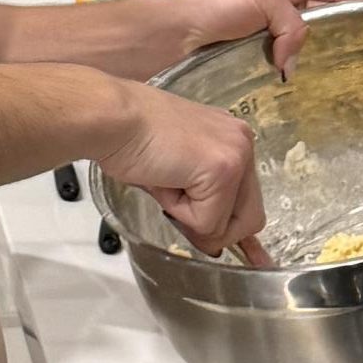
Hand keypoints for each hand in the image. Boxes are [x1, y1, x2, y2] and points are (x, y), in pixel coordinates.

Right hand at [98, 82, 263, 257]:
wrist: (112, 118)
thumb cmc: (130, 136)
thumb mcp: (178, 166)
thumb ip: (202, 195)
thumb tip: (214, 244)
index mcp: (232, 137)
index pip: (247, 199)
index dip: (225, 222)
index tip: (218, 237)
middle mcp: (242, 141)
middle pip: (251, 217)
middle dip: (213, 227)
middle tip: (178, 210)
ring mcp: (237, 155)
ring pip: (228, 224)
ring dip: (191, 217)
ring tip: (166, 181)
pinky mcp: (223, 170)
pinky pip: (206, 221)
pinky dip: (178, 211)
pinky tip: (163, 179)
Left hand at [175, 0, 362, 79]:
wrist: (175, 35)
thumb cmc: (213, 6)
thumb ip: (292, 24)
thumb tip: (294, 61)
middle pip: (326, 13)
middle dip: (348, 25)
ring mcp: (272, 27)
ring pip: (310, 39)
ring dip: (324, 52)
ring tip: (354, 66)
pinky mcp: (261, 52)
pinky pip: (291, 58)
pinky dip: (301, 68)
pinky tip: (314, 81)